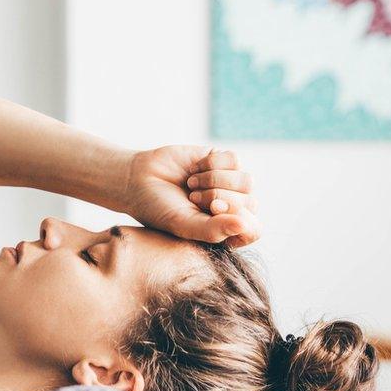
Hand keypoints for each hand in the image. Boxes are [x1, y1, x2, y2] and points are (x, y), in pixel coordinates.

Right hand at [123, 146, 259, 246]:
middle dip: (218, 198)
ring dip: (214, 181)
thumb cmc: (158, 209)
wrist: (138, 179)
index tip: (212, 210)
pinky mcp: (222, 161)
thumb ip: (214, 230)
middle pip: (250, 203)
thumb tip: (245, 225)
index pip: (253, 229)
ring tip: (191, 185)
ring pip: (246, 181)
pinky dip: (211, 164)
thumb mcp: (183, 225)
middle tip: (192, 198)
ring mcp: (229, 184)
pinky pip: (234, 160)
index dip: (237, 218)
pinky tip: (194, 170)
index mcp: (224, 230)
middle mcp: (231, 208)